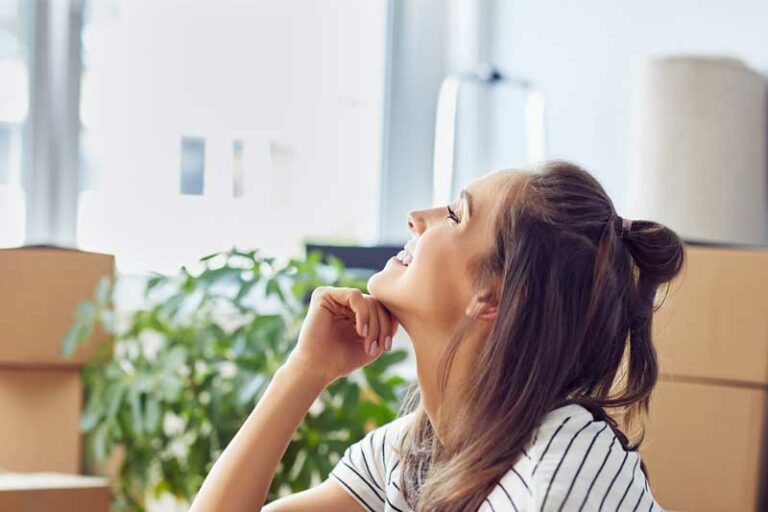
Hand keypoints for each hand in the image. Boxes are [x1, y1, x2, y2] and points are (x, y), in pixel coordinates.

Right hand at [285, 286, 399, 384]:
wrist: (318, 369)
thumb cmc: (342, 359)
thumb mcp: (373, 344)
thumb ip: (386, 329)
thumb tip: (398, 315)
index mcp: (356, 311)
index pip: (381, 308)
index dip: (389, 325)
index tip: (387, 347)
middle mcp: (345, 301)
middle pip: (377, 304)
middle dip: (382, 326)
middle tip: (378, 347)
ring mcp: (335, 296)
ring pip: (368, 300)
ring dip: (374, 323)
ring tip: (368, 342)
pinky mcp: (324, 294)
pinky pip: (354, 295)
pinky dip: (363, 314)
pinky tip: (361, 331)